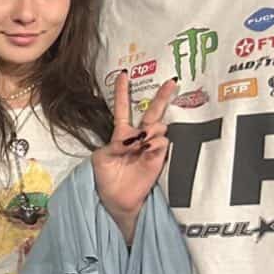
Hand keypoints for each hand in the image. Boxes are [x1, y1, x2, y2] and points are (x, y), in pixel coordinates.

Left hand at [92, 71, 177, 241]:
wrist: (116, 199)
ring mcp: (150, 147)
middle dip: (162, 96)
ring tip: (145, 140)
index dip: (122, 91)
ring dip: (153, 128)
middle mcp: (138, 137)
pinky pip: (162, 144)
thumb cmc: (105, 178)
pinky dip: (156, 143)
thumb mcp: (101, 159)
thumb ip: (116, 145)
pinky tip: (149, 149)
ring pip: (158, 126)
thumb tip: (136, 137)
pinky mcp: (159, 158)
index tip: (123, 73)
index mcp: (120, 134)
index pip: (122, 108)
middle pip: (152, 112)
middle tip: (171, 81)